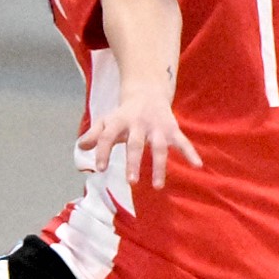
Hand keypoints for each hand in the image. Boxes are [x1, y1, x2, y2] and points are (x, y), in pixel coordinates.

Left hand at [79, 86, 202, 188]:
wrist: (148, 92)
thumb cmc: (124, 114)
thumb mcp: (107, 120)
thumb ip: (94, 134)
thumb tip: (80, 147)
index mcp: (120, 121)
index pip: (108, 136)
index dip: (103, 151)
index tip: (99, 169)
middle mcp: (139, 124)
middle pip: (135, 144)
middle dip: (134, 162)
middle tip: (131, 182)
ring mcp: (157, 127)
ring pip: (159, 147)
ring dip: (159, 166)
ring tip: (157, 186)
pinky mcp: (172, 130)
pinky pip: (182, 142)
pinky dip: (190, 153)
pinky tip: (198, 166)